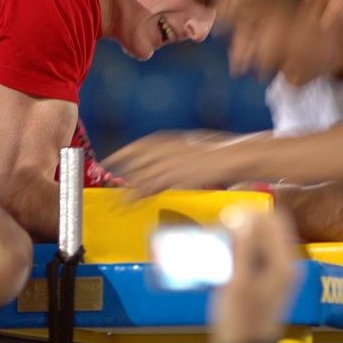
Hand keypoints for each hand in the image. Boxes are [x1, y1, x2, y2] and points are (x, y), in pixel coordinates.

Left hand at [102, 130, 260, 196]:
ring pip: (140, 175)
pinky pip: (149, 187)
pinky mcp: (174, 177)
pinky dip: (136, 195)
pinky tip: (128, 203)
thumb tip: (179, 165)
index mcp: (175, 139)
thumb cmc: (226, 154)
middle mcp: (168, 149)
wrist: (238, 156)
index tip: (111, 158)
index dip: (125, 152)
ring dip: (125, 188)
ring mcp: (170, 162)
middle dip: (120, 169)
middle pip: (137, 159)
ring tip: (113, 201)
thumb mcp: (201, 150)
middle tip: (104, 177)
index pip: (144, 144)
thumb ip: (185, 156)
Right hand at [210, 207, 298, 342]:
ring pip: (259, 241)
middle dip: (244, 222)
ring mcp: (275, 274)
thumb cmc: (240, 320)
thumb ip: (242, 246)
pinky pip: (254, 255)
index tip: (227, 212)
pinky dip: (239, 249)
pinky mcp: (263, 282)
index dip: (252, 211)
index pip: (275, 221)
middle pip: (268, 229)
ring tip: (217, 237)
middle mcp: (284, 265)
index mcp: (284, 263)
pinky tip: (221, 255)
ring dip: (240, 235)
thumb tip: (242, 215)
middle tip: (220, 224)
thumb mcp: (237, 281)